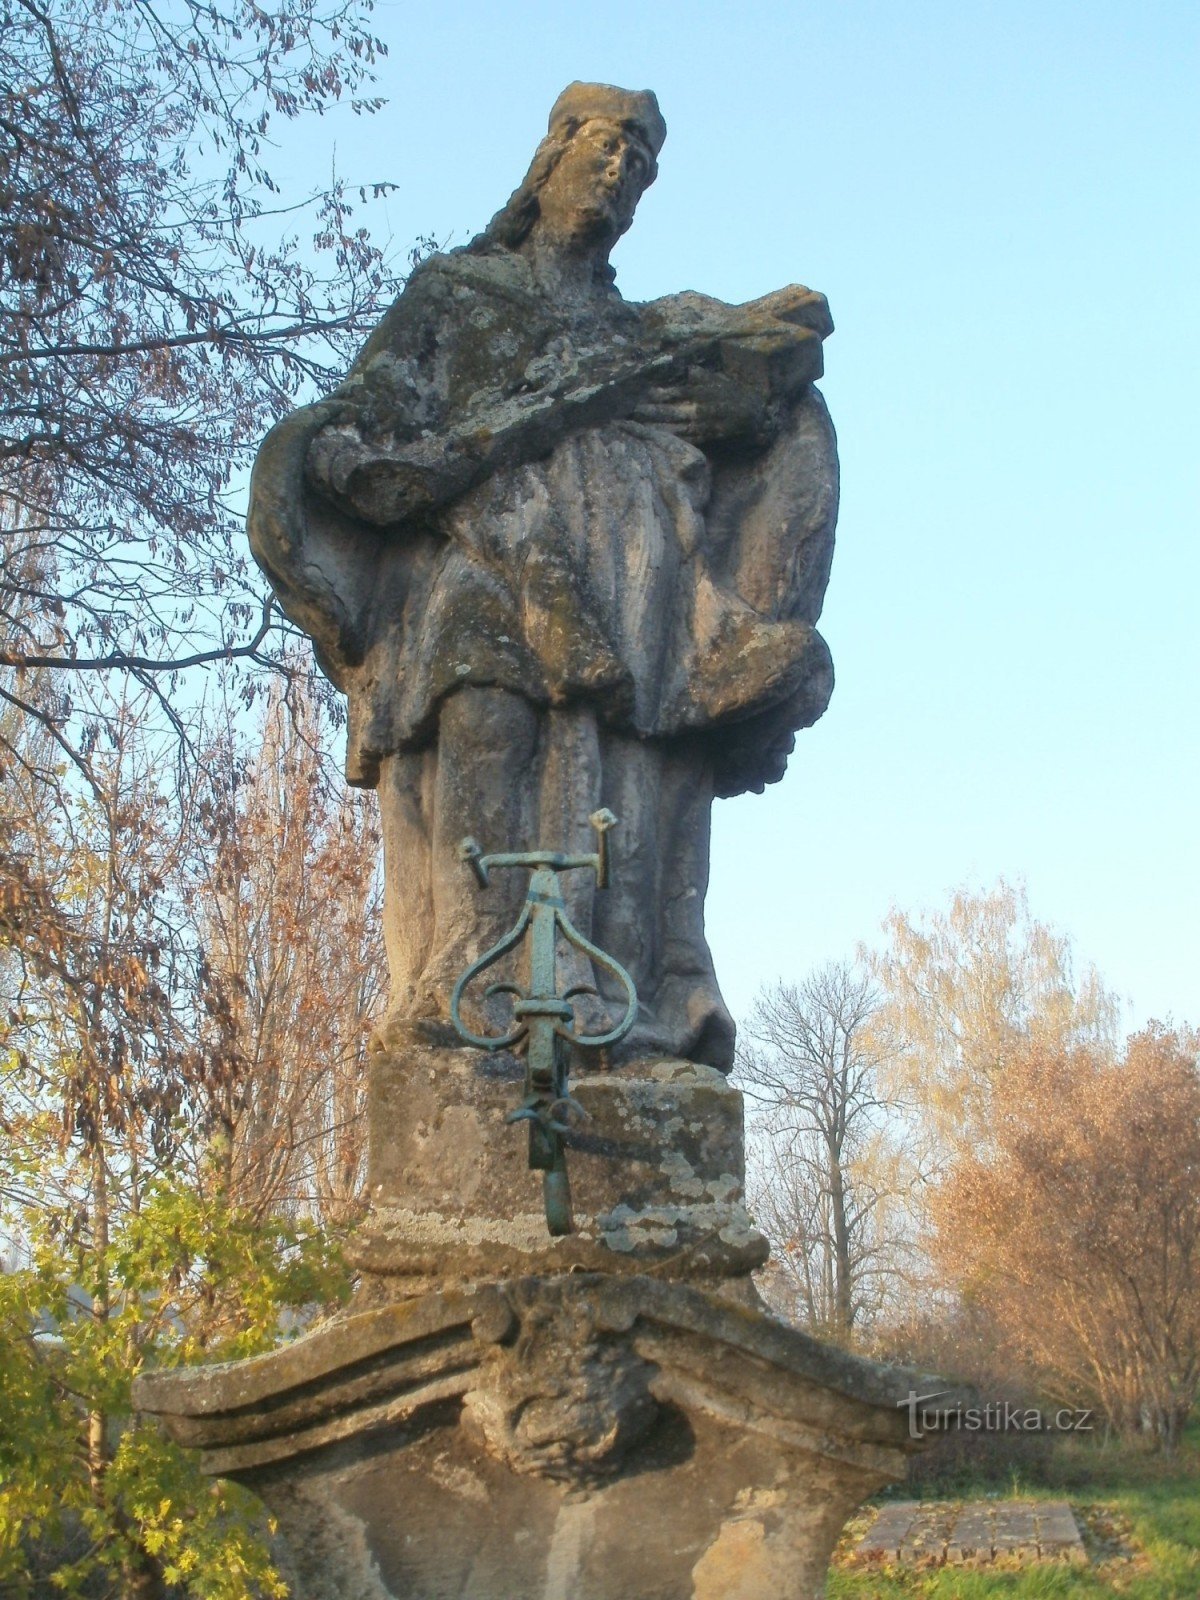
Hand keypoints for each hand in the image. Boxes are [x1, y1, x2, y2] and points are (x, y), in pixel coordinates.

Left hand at [630, 367, 767, 446]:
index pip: (673, 392)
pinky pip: (686, 438)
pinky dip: (672, 439)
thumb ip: (702, 376)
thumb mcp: (718, 380)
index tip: (641, 394)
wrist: (754, 415)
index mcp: (699, 392)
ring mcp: (701, 423)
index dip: (657, 394)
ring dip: (657, 427)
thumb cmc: (734, 394)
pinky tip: (659, 439)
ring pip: (674, 426)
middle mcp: (698, 408)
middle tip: (633, 412)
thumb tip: (688, 370)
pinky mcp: (705, 435)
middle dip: (650, 412)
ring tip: (639, 427)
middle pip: (669, 411)